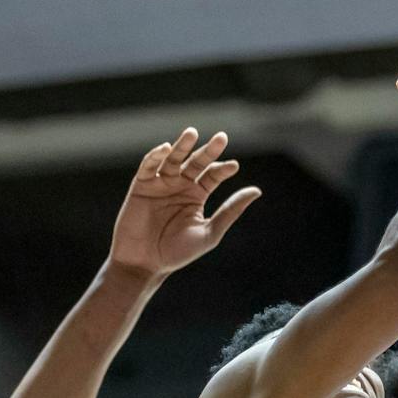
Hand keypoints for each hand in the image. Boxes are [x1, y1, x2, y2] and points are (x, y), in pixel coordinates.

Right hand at [106, 129, 259, 277]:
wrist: (145, 263)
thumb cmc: (178, 252)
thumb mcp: (209, 232)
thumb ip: (230, 211)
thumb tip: (257, 191)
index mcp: (197, 195)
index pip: (213, 175)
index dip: (223, 169)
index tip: (233, 166)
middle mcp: (180, 185)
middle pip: (196, 162)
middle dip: (208, 151)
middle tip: (222, 138)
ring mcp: (160, 183)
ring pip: (173, 159)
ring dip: (182, 146)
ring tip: (192, 133)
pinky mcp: (141, 185)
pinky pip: (148, 166)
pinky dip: (155, 156)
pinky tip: (166, 149)